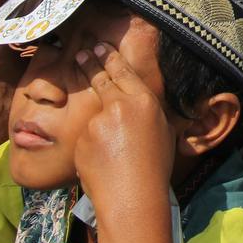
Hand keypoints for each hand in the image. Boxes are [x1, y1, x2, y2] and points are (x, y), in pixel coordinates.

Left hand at [73, 39, 174, 215]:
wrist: (133, 197)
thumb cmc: (154, 168)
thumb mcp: (162, 131)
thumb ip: (146, 112)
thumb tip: (136, 104)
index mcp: (144, 101)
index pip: (122, 71)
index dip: (109, 56)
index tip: (98, 46)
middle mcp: (120, 105)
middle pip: (100, 78)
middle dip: (89, 62)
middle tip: (81, 53)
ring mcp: (97, 122)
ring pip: (93, 116)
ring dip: (97, 124)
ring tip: (111, 148)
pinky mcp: (81, 139)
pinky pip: (84, 138)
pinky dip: (90, 146)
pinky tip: (102, 161)